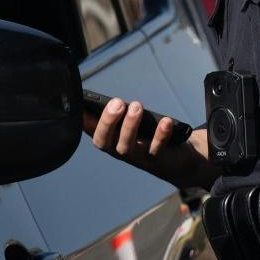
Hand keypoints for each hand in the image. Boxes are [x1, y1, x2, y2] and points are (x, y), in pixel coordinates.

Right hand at [85, 97, 216, 189]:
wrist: (177, 160)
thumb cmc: (149, 135)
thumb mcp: (133, 123)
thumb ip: (120, 114)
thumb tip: (108, 99)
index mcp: (110, 141)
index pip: (91, 132)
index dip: (84, 122)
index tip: (82, 106)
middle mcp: (120, 151)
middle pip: (104, 142)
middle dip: (108, 122)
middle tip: (117, 103)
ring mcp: (138, 158)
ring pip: (127, 146)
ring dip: (130, 125)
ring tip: (136, 106)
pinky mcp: (158, 160)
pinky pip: (157, 148)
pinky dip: (161, 134)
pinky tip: (165, 121)